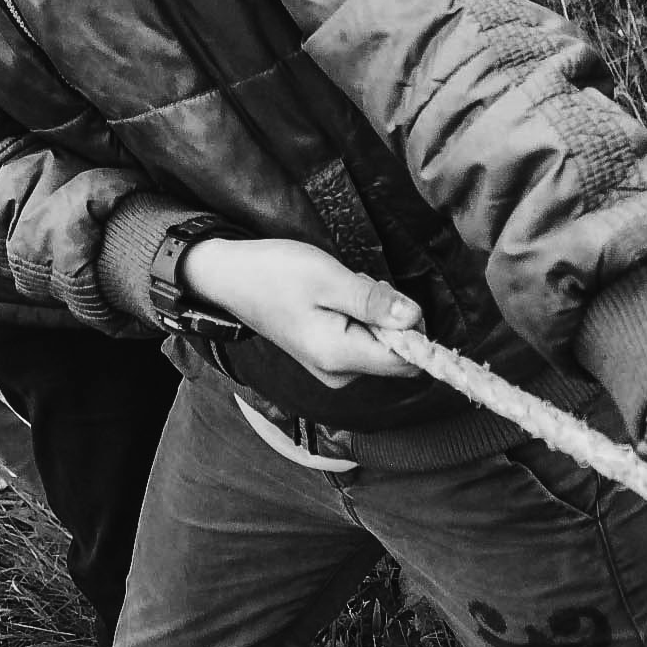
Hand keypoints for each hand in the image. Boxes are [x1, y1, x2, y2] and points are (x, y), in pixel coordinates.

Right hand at [179, 237, 422, 383]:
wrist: (231, 277)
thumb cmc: (275, 273)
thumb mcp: (328, 278)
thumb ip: (374, 301)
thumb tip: (416, 319)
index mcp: (340, 357)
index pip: (406, 362)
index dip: (414, 330)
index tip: (392, 298)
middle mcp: (340, 374)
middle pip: (396, 355)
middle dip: (390, 317)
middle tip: (356, 285)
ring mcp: (332, 369)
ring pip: (381, 346)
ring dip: (373, 314)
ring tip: (339, 288)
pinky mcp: (327, 358)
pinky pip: (363, 342)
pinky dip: (360, 317)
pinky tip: (334, 297)